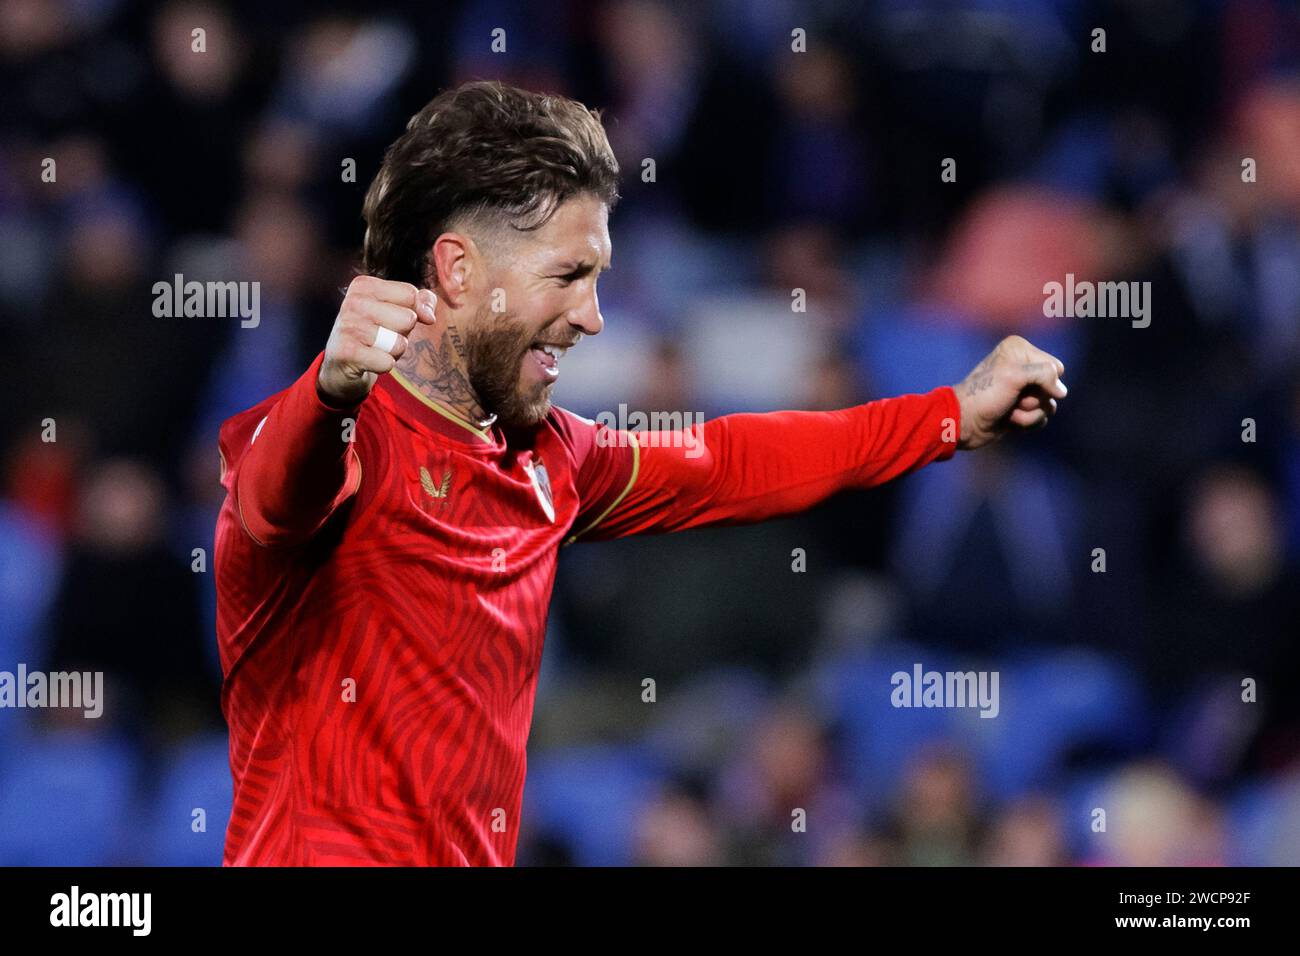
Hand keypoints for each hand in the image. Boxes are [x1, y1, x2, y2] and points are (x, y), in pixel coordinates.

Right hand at [317, 275, 436, 406]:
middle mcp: (353, 302)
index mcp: (364, 286)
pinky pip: (387, 362)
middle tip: (383, 337)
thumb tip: (429, 316)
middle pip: (408, 319)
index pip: (411, 294)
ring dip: (394, 352)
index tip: (394, 319)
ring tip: (376, 349)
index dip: (413, 312)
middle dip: (403, 334)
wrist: (340, 365)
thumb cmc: (375, 332)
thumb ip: (421, 302)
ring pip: (399, 343)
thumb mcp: (398, 310)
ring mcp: (348, 326)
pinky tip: (369, 361)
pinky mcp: (346, 352)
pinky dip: (384, 366)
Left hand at [953, 335, 1067, 450]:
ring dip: (1029, 413)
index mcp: (1019, 349)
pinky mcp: (1020, 409)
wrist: (963, 423)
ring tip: (1008, 412)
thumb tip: (1062, 392)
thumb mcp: (1014, 376)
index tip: (1019, 385)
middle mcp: (1022, 366)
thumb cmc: (985, 395)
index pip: (1055, 367)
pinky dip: (1027, 423)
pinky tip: (1009, 422)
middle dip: (1035, 399)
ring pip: (1048, 405)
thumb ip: (1044, 374)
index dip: (1044, 381)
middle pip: (1054, 387)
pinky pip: (1041, 418)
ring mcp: (1022, 390)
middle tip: (1011, 400)